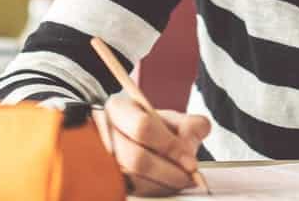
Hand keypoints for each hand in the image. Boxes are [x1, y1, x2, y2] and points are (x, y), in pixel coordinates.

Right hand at [92, 93, 210, 195]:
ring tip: (181, 181)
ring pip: (133, 179)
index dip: (170, 147)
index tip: (190, 162)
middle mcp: (104, 133)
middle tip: (189, 177)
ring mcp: (102, 158)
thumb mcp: (173, 119)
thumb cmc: (153, 130)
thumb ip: (190, 125)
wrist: (137, 142)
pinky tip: (168, 186)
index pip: (143, 127)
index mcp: (119, 108)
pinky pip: (131, 190)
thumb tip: (196, 134)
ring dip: (163, 184)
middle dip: (169, 172)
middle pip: (136, 158)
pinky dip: (155, 190)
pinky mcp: (107, 178)